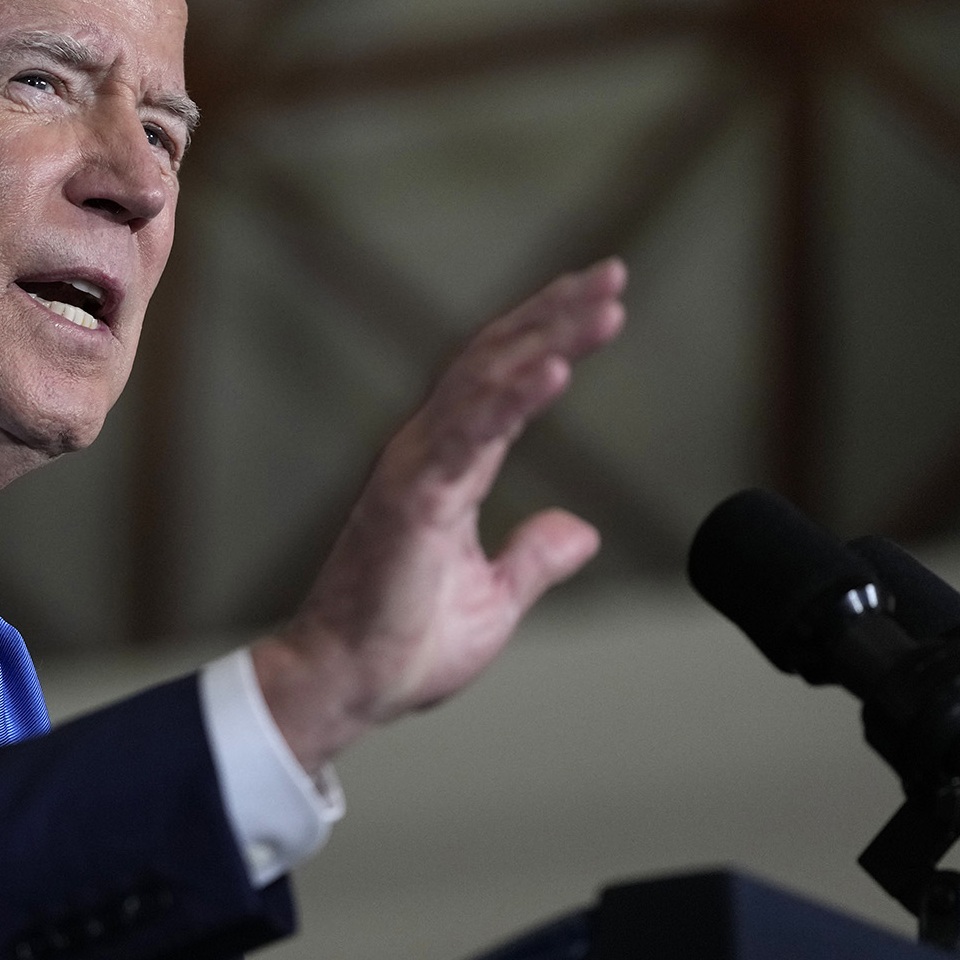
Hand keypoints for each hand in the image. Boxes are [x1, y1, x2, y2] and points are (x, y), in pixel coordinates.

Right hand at [251, 257, 626, 772]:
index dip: (549, 335)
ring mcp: (413, 470)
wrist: (345, 686)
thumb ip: (533, 559)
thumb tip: (579, 530)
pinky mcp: (412, 500)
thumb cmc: (402, 647)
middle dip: (555, 313)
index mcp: (443, 469)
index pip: (500, 382)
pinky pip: (468, 435)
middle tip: (614, 272)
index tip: (601, 301)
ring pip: (485, 382)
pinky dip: (513, 396)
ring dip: (546, 337)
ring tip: (602, 303)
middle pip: (495, 360)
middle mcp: (424, 453)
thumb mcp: (493, 600)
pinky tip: (556, 366)